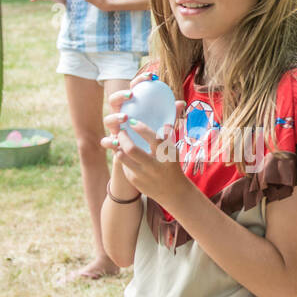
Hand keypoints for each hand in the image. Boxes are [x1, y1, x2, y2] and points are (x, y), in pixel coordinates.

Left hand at [101, 86, 186, 201]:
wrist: (173, 193)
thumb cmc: (172, 165)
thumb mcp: (174, 150)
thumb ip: (171, 130)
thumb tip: (177, 103)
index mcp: (167, 156)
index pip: (155, 139)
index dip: (142, 129)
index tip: (134, 121)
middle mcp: (155, 166)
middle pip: (132, 149)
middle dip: (123, 137)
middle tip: (121, 130)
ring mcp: (143, 175)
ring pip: (123, 158)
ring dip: (119, 146)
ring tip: (119, 139)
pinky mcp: (135, 181)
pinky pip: (124, 165)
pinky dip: (123, 156)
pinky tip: (123, 152)